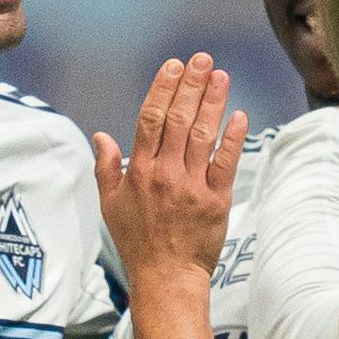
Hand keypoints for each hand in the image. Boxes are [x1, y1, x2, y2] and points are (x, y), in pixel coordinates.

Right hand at [96, 55, 245, 288]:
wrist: (166, 278)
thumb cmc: (137, 243)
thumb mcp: (111, 205)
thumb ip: (106, 168)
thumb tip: (100, 135)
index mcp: (138, 172)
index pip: (150, 119)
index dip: (162, 89)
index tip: (173, 66)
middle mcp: (163, 175)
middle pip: (178, 120)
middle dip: (191, 85)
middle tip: (202, 59)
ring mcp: (191, 187)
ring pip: (202, 135)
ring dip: (212, 102)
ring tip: (220, 75)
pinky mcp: (215, 201)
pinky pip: (225, 163)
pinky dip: (232, 138)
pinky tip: (238, 114)